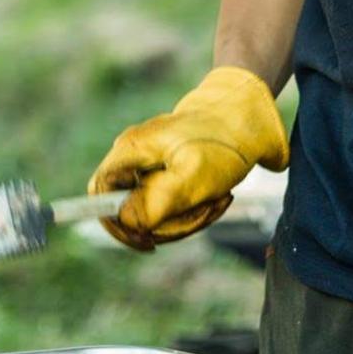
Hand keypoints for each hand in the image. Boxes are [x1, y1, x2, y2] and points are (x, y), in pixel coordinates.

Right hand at [88, 66, 288, 251]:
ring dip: (187, 218)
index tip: (148, 239)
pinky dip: (195, 210)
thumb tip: (126, 223)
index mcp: (131, 150)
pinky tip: (218, 198)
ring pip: (154, 212)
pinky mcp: (169, 173)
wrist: (253, 114)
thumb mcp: (192, 177)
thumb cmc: (222, 143)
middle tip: (202, 211)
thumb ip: (154, 202)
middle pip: (128, 209)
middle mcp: (135, 156)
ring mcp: (152, 164)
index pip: (99, 192)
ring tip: (218, 200)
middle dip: (166, 223)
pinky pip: (172, 205)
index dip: (116, 223)